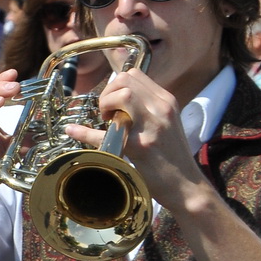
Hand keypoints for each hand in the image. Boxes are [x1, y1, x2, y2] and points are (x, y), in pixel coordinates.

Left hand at [64, 68, 203, 208]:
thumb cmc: (172, 156)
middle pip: (125, 80)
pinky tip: (74, 131)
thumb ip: (145, 107)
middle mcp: (161, 108)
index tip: (112, 104)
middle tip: (106, 114)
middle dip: (107, 93)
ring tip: (108, 123)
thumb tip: (116, 93)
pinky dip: (85, 132)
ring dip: (106, 105)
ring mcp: (152, 125)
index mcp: (166, 101)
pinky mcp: (140, 146)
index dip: (115, 85)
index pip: (134, 75)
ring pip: (123, 95)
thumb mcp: (165, 123)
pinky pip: (105, 133)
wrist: (186, 185)